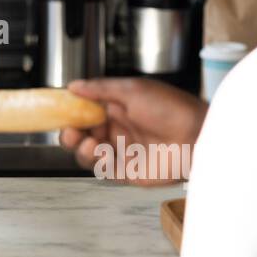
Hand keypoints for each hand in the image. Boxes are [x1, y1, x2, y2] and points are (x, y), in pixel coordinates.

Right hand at [59, 77, 207, 185]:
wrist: (198, 137)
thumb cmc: (173, 109)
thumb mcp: (133, 89)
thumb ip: (101, 89)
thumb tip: (74, 85)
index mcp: (117, 107)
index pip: (85, 109)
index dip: (70, 110)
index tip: (58, 110)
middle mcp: (117, 128)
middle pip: (82, 133)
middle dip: (70, 132)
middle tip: (68, 130)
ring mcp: (122, 150)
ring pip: (87, 152)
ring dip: (79, 147)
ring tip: (85, 142)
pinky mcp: (127, 170)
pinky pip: (102, 169)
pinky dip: (95, 161)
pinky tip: (99, 152)